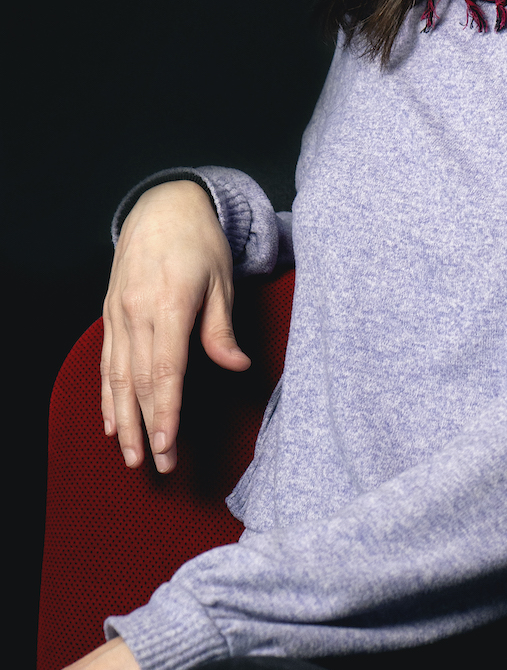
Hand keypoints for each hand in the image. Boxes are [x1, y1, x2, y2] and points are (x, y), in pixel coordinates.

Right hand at [101, 180, 250, 472]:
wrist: (162, 205)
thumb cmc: (200, 242)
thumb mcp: (222, 279)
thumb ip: (222, 328)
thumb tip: (237, 365)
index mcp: (169, 305)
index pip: (164, 371)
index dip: (165, 412)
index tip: (167, 445)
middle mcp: (137, 312)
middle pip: (137, 381)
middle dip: (145, 426)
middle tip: (154, 464)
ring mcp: (118, 313)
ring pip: (115, 375)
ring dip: (122, 418)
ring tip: (130, 454)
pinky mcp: (110, 312)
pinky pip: (106, 360)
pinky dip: (107, 393)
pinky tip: (112, 419)